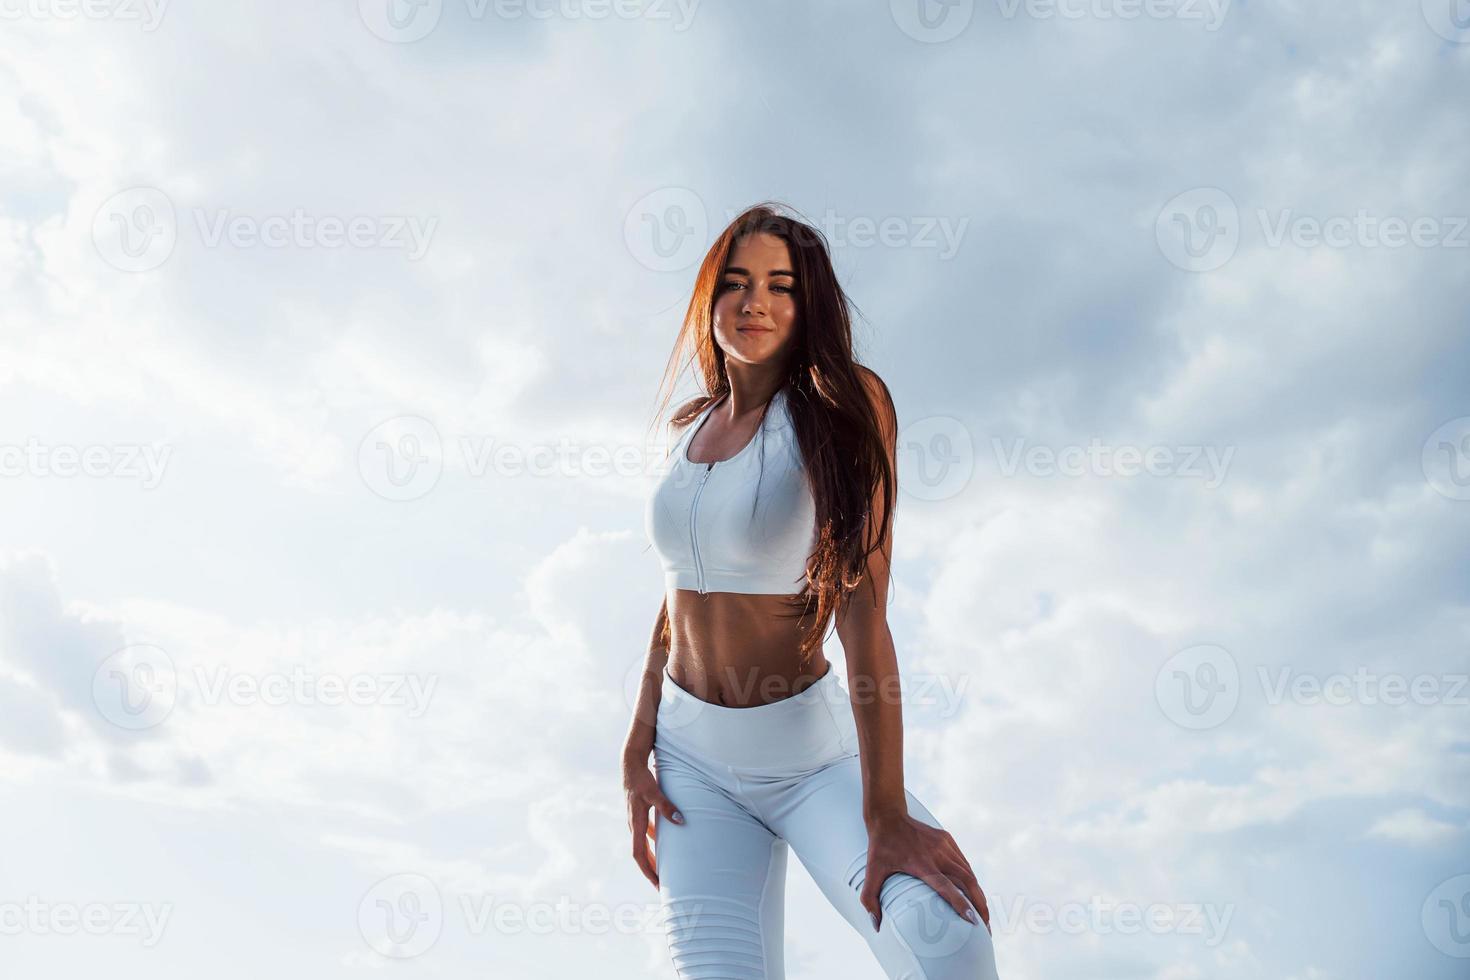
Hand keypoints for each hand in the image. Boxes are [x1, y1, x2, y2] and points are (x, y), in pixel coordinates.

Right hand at [622, 747, 683, 888]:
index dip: (647, 870)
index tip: (656, 883)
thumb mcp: (655, 792)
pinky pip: (647, 835)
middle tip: (663, 885)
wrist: (630, 765)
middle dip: (651, 870)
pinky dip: (655, 844)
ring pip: (643, 846)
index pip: (639, 854)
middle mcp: (634, 825)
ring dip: (653, 859)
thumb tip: (681, 821)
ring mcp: (636, 820)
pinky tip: (665, 846)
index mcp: (636, 824)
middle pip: (641, 854)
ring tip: (664, 870)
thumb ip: (667, 807)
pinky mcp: (640, 814)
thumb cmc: (641, 778)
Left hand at [861, 812, 990, 935]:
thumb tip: (876, 926)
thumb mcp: (872, 871)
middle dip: (980, 906)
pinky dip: (971, 880)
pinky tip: (974, 894)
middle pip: (967, 882)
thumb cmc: (880, 847)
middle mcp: (937, 854)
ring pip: (969, 873)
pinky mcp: (947, 839)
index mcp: (921, 863)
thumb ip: (870, 898)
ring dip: (978, 895)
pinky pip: (963, 863)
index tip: (973, 921)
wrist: (888, 815)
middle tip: (985, 928)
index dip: (960, 903)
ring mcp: (944, 845)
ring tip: (983, 915)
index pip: (946, 886)